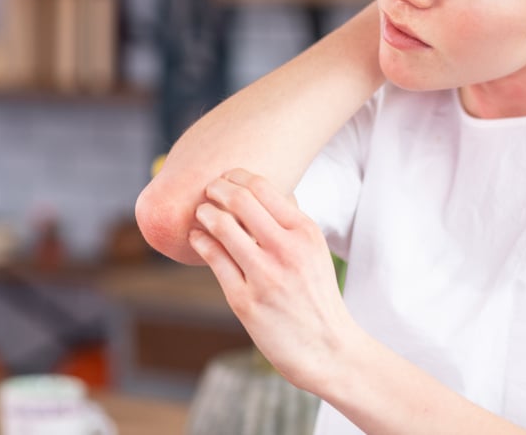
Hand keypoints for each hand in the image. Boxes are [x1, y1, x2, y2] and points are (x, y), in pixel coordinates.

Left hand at [189, 168, 356, 391]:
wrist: (327, 348)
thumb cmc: (316, 295)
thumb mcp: (315, 251)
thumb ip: (290, 222)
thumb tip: (261, 191)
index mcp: (305, 233)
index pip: (263, 188)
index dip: (237, 177)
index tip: (227, 179)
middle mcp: (286, 250)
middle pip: (240, 201)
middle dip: (217, 188)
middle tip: (210, 190)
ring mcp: (264, 276)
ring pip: (222, 227)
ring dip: (205, 213)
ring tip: (202, 212)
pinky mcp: (245, 301)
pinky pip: (214, 259)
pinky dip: (201, 241)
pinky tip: (198, 238)